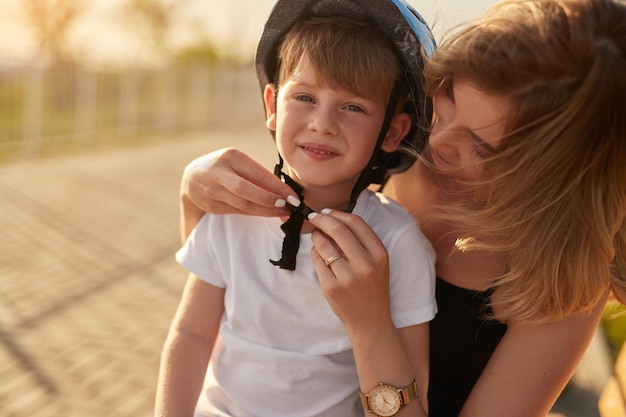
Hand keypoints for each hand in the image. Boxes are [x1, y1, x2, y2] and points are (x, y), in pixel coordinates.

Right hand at [182, 148, 297, 216]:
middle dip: (269, 200)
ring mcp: (213, 191)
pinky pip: (237, 211)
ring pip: (243, 205)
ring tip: (283, 212)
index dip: (278, 187)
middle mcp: (219, 173)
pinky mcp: (211, 205)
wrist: (192, 177)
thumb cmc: (225, 167)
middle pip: (246, 191)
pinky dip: (255, 213)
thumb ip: (257, 174)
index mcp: (231, 157)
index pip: (258, 174)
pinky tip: (267, 213)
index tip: (294, 196)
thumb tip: (283, 191)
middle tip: (288, 206)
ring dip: (265, 210)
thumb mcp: (238, 162)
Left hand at [307, 209, 392, 332]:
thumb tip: (333, 219)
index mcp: (380, 255)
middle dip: (322, 219)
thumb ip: (362, 242)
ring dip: (316, 236)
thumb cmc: (372, 288)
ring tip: (316, 235)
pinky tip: (318, 253)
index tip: (327, 211)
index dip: (338, 213)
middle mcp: (366, 265)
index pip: (356, 223)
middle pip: (338, 230)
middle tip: (314, 217)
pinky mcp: (332, 288)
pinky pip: (317, 261)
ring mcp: (348, 278)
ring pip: (324, 245)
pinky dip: (315, 253)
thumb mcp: (378, 263)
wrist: (370, 321)